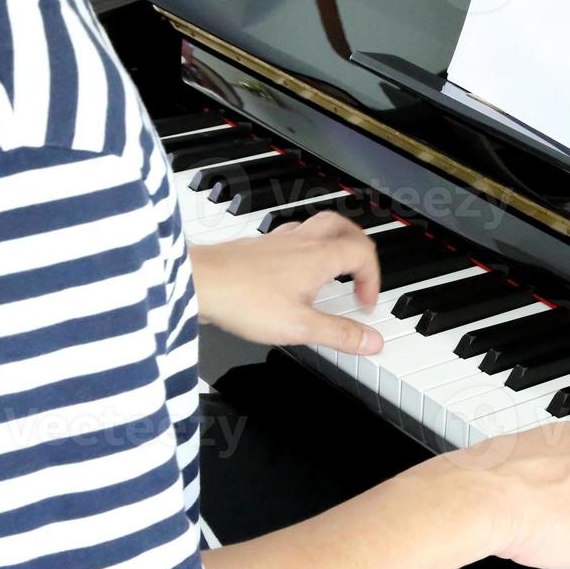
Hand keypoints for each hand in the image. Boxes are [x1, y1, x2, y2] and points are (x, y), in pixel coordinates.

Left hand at [189, 213, 383, 352]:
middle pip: (343, 226)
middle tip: (361, 271)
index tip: (364, 303)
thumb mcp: (299, 326)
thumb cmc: (242, 299)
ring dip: (333, 243)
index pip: (362, 253)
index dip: (373, 278)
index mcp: (318, 257)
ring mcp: (277, 241)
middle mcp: (300, 242)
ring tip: (332, 268)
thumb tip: (372, 341)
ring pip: (316, 227)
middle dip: (360, 247)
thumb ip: (339, 334)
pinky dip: (303, 247)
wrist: (197, 282)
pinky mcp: (257, 247)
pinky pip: (290, 236)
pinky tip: (291, 268)